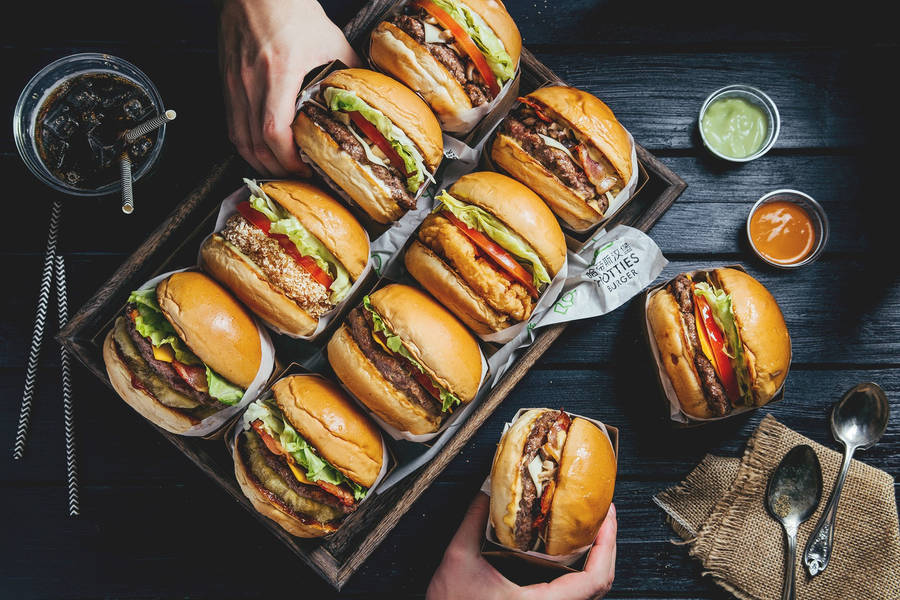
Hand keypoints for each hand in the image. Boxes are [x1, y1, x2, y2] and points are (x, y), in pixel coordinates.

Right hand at [217, 0, 360, 175]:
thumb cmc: (290, 9)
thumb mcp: (330, 40)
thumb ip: (348, 70)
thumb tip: (364, 95)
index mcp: (278, 73)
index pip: (275, 130)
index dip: (288, 158)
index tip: (304, 167)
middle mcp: (251, 82)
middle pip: (255, 143)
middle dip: (276, 167)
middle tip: (296, 174)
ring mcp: (234, 82)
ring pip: (239, 137)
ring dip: (259, 159)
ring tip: (279, 168)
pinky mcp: (226, 81)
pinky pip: (232, 123)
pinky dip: (245, 142)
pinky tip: (259, 148)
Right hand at [427, 492, 616, 599]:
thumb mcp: (458, 558)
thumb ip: (473, 521)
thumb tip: (488, 490)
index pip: (594, 580)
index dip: (607, 546)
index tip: (606, 516)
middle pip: (601, 585)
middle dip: (608, 546)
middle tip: (604, 513)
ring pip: (589, 592)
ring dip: (597, 558)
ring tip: (592, 526)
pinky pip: (573, 594)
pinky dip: (581, 570)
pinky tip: (571, 548)